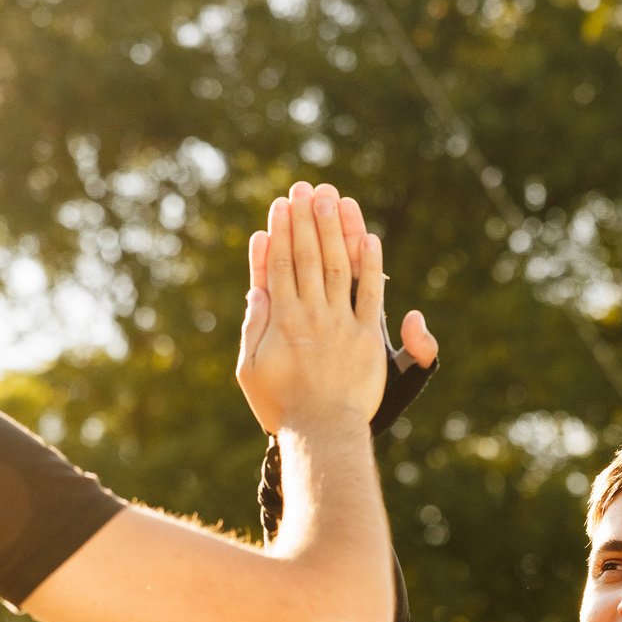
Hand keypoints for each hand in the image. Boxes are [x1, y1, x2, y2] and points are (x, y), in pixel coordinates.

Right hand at [237, 181, 400, 435]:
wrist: (322, 433)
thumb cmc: (282, 406)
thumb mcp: (250, 370)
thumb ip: (253, 327)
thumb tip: (258, 290)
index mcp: (282, 320)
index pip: (279, 266)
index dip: (280, 232)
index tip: (280, 206)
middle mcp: (311, 315)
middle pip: (307, 257)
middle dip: (306, 220)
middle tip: (306, 188)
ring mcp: (341, 323)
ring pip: (337, 266)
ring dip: (335, 230)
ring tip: (333, 198)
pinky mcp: (367, 337)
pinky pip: (371, 294)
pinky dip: (370, 265)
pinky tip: (368, 238)